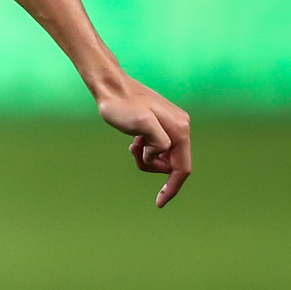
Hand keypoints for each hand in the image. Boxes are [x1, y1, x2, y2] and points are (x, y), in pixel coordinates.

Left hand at [95, 77, 190, 206]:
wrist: (109, 86)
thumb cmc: (120, 105)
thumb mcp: (140, 124)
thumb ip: (158, 141)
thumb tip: (161, 152)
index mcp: (179, 129)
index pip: (181, 168)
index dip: (172, 188)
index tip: (159, 203)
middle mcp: (180, 127)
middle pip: (172, 163)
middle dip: (152, 165)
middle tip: (134, 152)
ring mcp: (171, 125)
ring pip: (162, 156)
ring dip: (146, 156)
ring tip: (133, 143)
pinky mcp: (160, 124)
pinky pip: (156, 147)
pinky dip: (144, 149)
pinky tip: (134, 139)